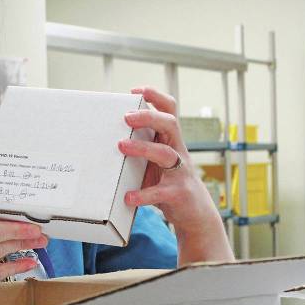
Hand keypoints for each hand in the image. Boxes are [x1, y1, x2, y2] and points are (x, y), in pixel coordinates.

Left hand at [118, 86, 232, 263]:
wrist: (194, 214)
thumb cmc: (168, 184)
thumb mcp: (155, 164)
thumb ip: (141, 150)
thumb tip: (109, 138)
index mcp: (172, 142)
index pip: (169, 111)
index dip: (155, 97)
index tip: (135, 90)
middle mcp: (179, 152)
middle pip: (170, 125)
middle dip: (149, 117)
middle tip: (126, 117)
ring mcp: (181, 173)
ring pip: (166, 154)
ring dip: (142, 148)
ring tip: (121, 147)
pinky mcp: (178, 194)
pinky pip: (160, 192)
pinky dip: (143, 194)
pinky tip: (128, 197)